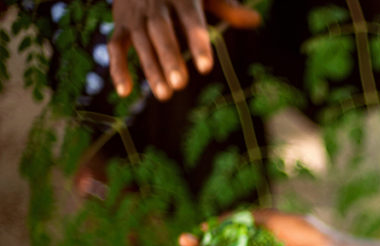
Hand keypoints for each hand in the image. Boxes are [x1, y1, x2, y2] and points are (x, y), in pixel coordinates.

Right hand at [109, 0, 260, 99]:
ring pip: (141, 42)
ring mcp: (135, 15)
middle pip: (162, 32)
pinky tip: (125, 92)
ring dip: (151, 68)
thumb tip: (255, 20)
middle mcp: (155, 3)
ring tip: (165, 95)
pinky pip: (116, 46)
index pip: (191, 20)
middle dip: (170, 58)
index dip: (197, 42)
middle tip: (180, 85)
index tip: (206, 68)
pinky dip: (118, 68)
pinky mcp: (121, 24)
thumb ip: (227, 9)